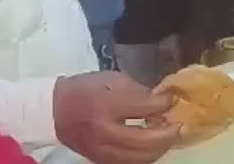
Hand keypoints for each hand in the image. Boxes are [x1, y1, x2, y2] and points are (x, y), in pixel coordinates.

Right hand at [54, 71, 178, 163]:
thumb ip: (138, 90)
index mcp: (107, 104)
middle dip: (168, 133)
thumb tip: (162, 100)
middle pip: (146, 141)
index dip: (165, 104)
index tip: (172, 99)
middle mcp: (105, 131)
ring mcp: (103, 150)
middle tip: (178, 125)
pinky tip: (151, 146)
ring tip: (166, 136)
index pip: (146, 108)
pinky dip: (145, 156)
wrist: (55, 110)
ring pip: (141, 158)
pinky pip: (131, 163)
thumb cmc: (86, 89)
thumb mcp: (112, 78)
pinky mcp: (101, 160)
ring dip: (160, 148)